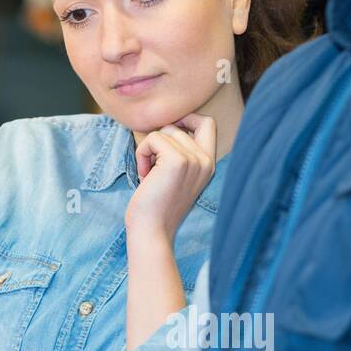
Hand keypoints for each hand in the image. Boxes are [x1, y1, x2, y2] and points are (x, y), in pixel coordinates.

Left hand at [124, 113, 216, 242]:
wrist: (152, 231)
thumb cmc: (156, 206)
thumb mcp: (175, 175)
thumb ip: (179, 152)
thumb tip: (168, 124)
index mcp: (208, 164)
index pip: (207, 123)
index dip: (186, 118)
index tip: (166, 135)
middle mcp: (206, 161)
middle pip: (177, 125)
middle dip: (158, 141)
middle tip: (153, 167)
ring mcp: (194, 160)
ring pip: (164, 130)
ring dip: (148, 150)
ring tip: (149, 174)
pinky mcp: (177, 161)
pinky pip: (153, 138)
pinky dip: (142, 153)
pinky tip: (144, 175)